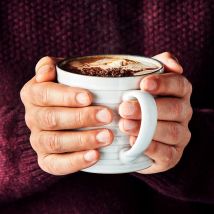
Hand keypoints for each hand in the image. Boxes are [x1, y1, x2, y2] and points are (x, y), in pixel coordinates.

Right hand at [20, 56, 113, 174]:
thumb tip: (45, 72)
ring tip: (107, 136)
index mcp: (33, 94)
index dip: (65, 96)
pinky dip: (76, 162)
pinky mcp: (46, 159)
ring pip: (55, 142)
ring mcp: (38, 140)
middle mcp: (33, 118)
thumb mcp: (61, 73)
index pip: (44, 94)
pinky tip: (95, 155)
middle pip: (52, 119)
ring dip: (82, 140)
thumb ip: (50, 66)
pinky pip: (57, 165)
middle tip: (107, 116)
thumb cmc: (69, 90)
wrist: (68, 111)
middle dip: (81, 118)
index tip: (89, 97)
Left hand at [118, 52, 192, 173]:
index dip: (163, 84)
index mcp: (179, 94)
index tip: (143, 85)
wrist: (135, 135)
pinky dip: (150, 147)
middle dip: (149, 109)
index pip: (180, 85)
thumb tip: (175, 65)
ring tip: (124, 125)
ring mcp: (181, 136)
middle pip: (176, 109)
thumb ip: (158, 66)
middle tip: (124, 108)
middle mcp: (183, 114)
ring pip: (173, 131)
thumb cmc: (139, 104)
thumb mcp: (145, 82)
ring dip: (147, 129)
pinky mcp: (173, 155)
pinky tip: (132, 141)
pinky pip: (166, 153)